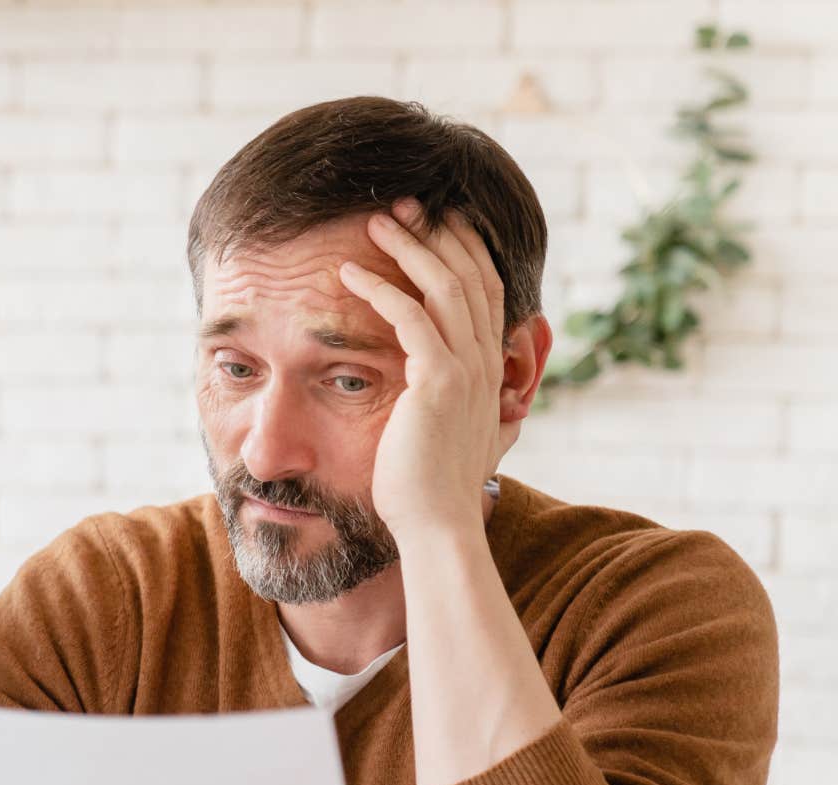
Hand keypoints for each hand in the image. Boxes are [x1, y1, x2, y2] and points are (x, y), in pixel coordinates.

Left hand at [338, 200, 512, 538]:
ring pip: (443, 286)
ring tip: (375, 221)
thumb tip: (480, 405)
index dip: (463, 250)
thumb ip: (471, 410)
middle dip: (437, 233)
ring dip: (408, 247)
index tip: (434, 221)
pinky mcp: (438, 382)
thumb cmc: (432, 488)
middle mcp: (485, 361)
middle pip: (468, 274)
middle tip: (403, 204)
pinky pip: (410, 318)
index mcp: (488, 368)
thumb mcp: (461, 437)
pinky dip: (380, 290)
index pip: (485, 290)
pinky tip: (349, 275)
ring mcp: (465, 369)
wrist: (437, 525)